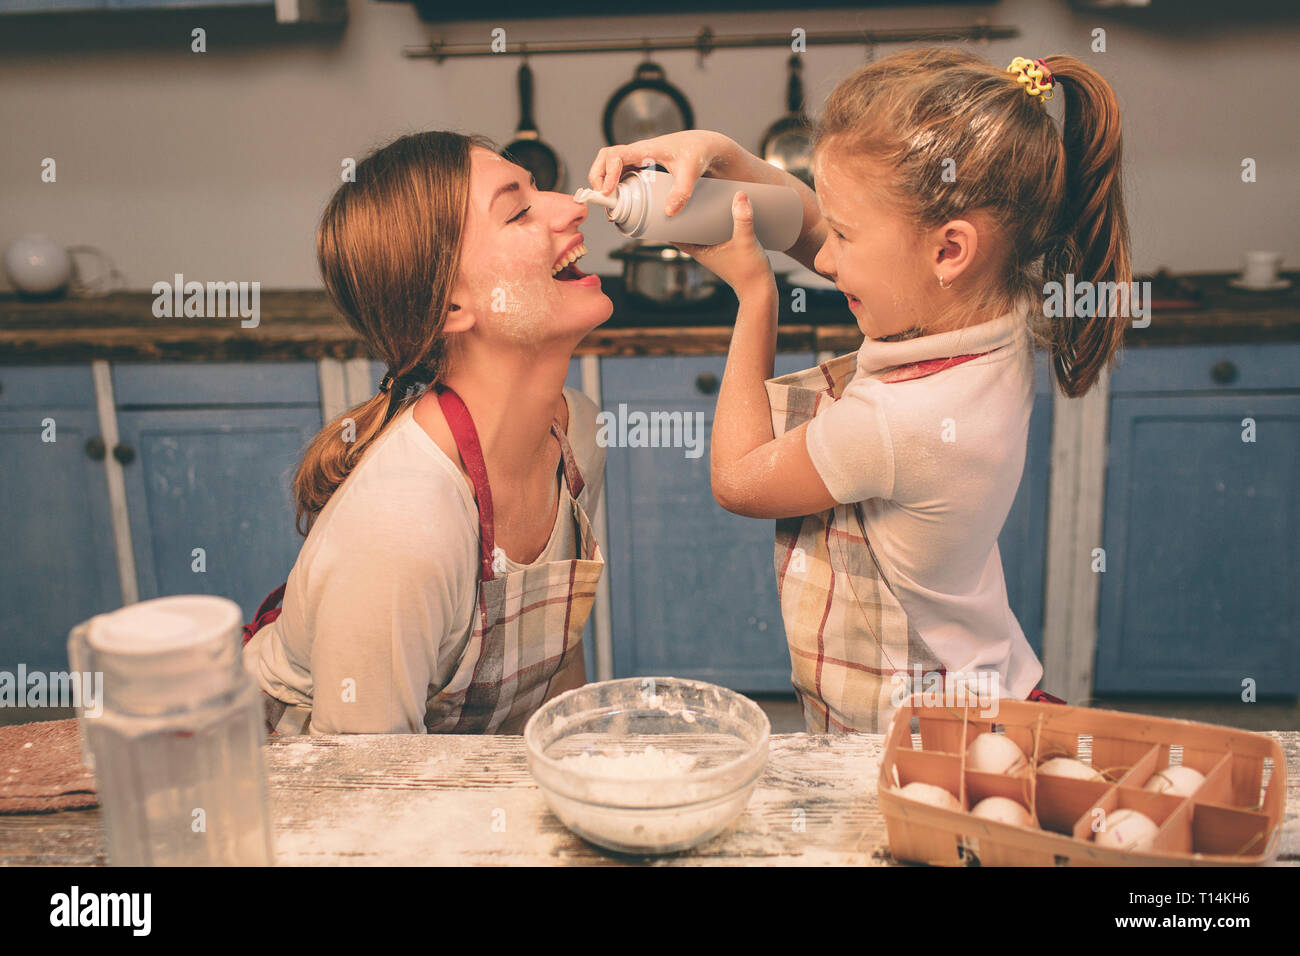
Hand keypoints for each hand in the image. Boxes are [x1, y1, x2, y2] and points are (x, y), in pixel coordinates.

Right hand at [587, 130, 742, 216]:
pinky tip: (621, 200)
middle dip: (598, 177)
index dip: (608, 172)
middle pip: (604, 158)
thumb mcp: (690, 172)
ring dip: (603, 182)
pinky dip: (613, 185)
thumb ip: (682, 191)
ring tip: (610, 202)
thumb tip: (669, 212)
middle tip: (604, 198)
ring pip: (608, 166)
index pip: (615, 155)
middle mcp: (636, 152)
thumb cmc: (696, 153)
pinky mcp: (639, 167)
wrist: (701, 146)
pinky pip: (618, 173)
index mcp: (645, 149)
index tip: (609, 191)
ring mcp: (636, 159)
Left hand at [675, 191, 774, 296]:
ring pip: (701, 229)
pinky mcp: (726, 249)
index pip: (674, 234)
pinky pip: (714, 231)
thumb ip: (743, 219)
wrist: (761, 291)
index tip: (664, 201)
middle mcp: (703, 251)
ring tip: (701, 194)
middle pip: (686, 228)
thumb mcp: (746, 241)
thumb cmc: (749, 271)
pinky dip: (714, 220)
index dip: (667, 218)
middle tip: (683, 189)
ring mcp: (714, 250)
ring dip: (700, 215)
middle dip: (684, 211)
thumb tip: (739, 194)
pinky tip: (721, 208)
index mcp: (698, 251)